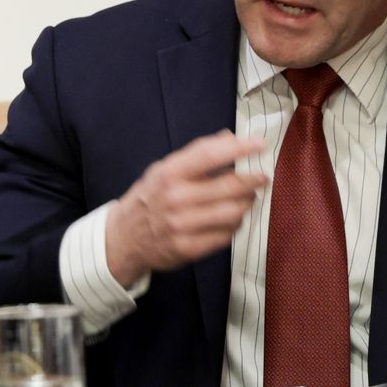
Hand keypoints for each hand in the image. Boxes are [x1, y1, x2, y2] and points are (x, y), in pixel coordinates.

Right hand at [104, 130, 266, 285]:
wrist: (123, 238)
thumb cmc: (151, 197)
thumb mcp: (165, 169)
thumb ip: (197, 154)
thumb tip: (230, 137)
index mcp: (170, 173)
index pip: (210, 155)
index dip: (239, 148)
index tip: (259, 144)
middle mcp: (175, 198)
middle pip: (228, 186)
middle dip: (252, 180)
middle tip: (263, 177)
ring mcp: (181, 225)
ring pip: (232, 213)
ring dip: (246, 204)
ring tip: (247, 198)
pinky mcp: (187, 248)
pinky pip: (225, 235)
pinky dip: (235, 225)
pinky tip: (233, 218)